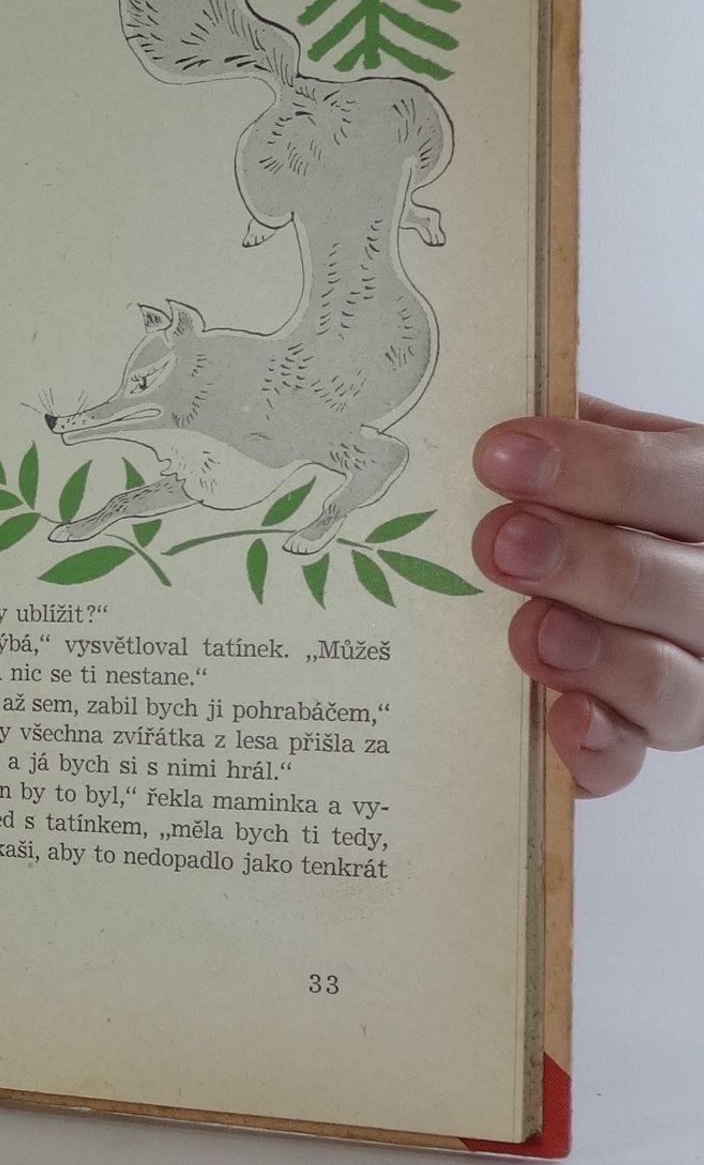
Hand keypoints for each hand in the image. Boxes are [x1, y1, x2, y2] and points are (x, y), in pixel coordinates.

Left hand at [474, 395, 703, 796]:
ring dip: (600, 658)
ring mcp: (696, 673)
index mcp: (703, 495)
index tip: (501, 454)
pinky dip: (600, 747)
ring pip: (674, 683)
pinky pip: (635, 757)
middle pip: (678, 585)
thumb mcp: (598, 454)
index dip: (598, 469)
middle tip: (501, 542)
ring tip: (530, 634)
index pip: (679, 480)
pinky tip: (561, 723)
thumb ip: (565, 434)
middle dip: (587, 563)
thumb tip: (482, 407)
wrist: (619, 579)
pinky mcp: (652, 736)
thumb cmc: (596, 507)